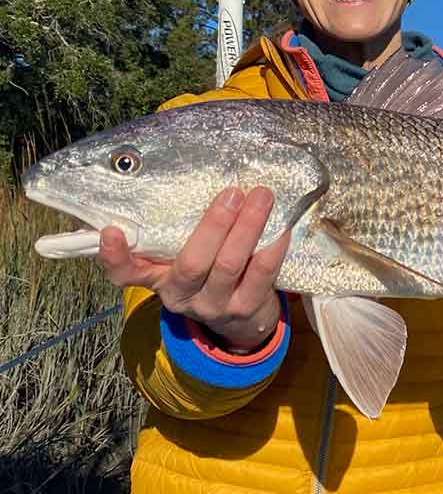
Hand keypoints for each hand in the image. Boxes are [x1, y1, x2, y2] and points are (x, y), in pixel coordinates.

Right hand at [97, 187, 290, 352]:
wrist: (241, 320)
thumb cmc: (208, 271)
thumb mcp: (183, 257)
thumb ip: (179, 229)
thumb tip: (190, 173)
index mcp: (157, 278)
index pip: (125, 273)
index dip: (115, 256)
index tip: (110, 230)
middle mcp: (181, 295)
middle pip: (192, 263)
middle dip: (214, 225)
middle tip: (232, 192)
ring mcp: (214, 305)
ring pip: (229, 265)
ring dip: (248, 228)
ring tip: (262, 197)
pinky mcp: (246, 308)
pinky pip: (262, 274)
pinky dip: (273, 247)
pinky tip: (282, 226)